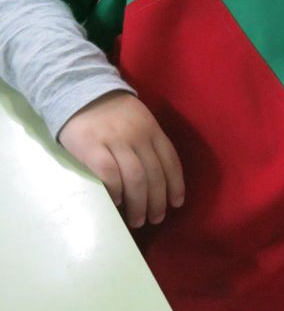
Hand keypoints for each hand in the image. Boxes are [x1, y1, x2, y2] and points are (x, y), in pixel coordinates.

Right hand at [58, 91, 184, 227]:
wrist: (80, 91)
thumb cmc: (112, 113)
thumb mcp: (139, 121)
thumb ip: (149, 144)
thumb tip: (158, 181)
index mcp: (152, 128)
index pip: (170, 159)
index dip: (176, 184)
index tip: (176, 203)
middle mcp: (137, 135)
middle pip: (154, 173)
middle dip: (157, 201)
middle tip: (155, 218)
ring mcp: (115, 140)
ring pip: (135, 178)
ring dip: (139, 203)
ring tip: (138, 219)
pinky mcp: (92, 147)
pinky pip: (109, 173)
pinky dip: (116, 190)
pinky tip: (116, 201)